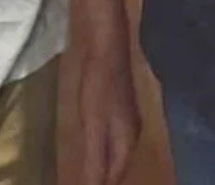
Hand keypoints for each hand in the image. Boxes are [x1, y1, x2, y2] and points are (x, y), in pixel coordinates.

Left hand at [76, 42, 140, 184]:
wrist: (108, 43)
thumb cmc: (99, 84)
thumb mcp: (93, 124)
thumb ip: (94, 159)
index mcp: (127, 140)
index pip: (114, 175)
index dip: (99, 184)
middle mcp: (133, 133)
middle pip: (117, 165)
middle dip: (103, 177)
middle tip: (82, 180)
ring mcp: (128, 118)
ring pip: (115, 151)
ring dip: (102, 163)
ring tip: (86, 171)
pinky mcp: (121, 105)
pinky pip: (112, 137)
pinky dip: (102, 147)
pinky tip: (92, 144)